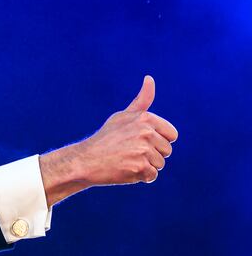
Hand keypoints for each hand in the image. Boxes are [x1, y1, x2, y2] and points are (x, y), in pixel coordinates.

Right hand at [40, 75, 177, 205]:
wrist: (84, 160)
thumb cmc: (105, 139)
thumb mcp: (122, 116)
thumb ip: (141, 101)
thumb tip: (149, 78)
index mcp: (145, 118)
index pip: (172, 135)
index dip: (158, 142)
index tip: (140, 142)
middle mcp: (146, 132)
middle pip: (166, 151)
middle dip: (152, 156)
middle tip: (129, 153)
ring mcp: (143, 150)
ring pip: (159, 164)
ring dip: (145, 167)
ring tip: (126, 161)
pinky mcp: (139, 166)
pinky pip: (152, 176)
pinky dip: (140, 177)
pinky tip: (124, 170)